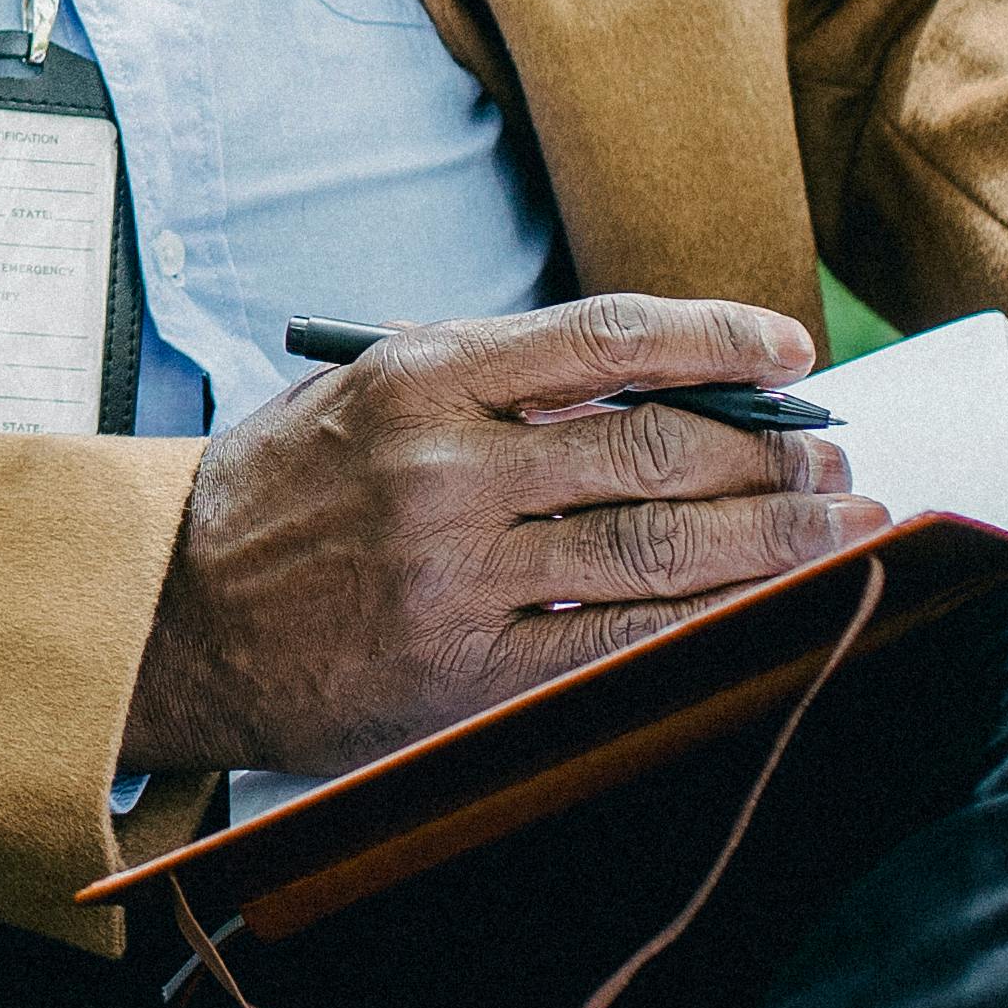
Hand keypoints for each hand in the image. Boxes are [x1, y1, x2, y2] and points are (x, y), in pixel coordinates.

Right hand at [127, 298, 882, 780]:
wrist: (168, 614)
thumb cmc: (277, 496)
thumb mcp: (361, 393)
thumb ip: (490, 382)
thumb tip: (651, 383)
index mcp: (421, 376)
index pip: (607, 338)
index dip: (718, 341)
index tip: (792, 350)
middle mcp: (445, 467)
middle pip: (657, 449)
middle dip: (771, 454)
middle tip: (834, 457)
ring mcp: (458, 574)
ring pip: (656, 547)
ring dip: (772, 536)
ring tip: (840, 523)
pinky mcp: (466, 670)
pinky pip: (618, 644)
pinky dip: (709, 625)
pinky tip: (770, 610)